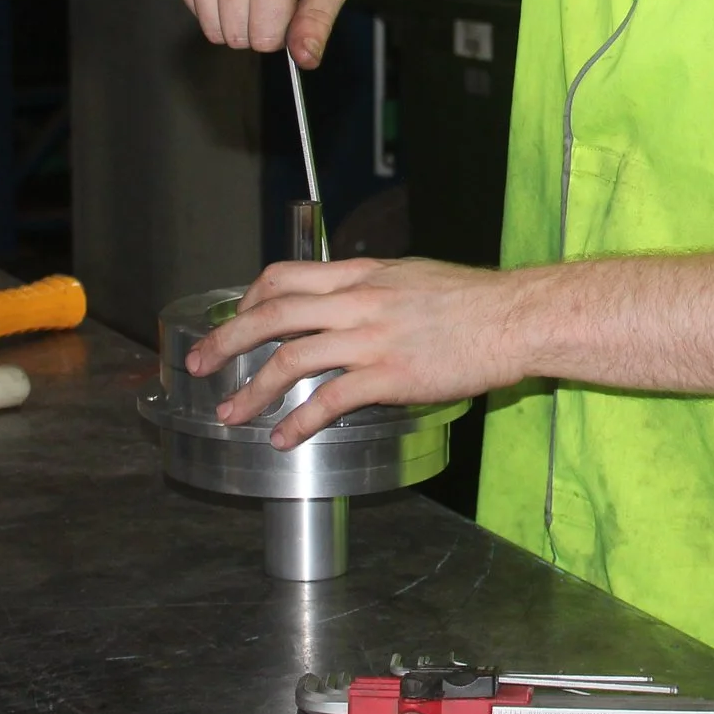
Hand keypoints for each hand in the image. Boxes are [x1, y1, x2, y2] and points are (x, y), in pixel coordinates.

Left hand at [184, 257, 529, 447]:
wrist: (514, 318)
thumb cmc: (474, 301)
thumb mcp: (413, 277)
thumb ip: (375, 290)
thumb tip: (351, 304)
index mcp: (362, 275)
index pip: (286, 276)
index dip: (251, 298)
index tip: (237, 318)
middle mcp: (358, 301)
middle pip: (272, 314)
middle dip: (226, 340)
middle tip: (199, 364)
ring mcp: (371, 338)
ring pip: (290, 358)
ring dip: (251, 389)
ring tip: (230, 412)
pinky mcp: (389, 375)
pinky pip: (329, 399)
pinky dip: (299, 421)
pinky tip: (284, 438)